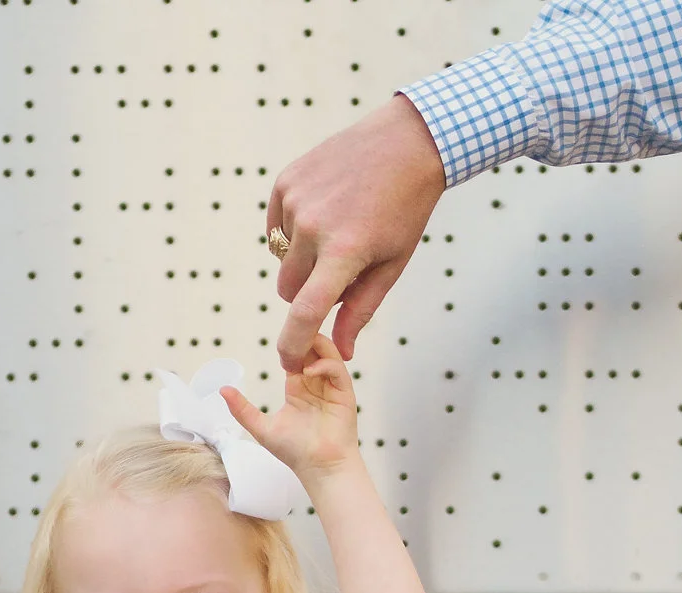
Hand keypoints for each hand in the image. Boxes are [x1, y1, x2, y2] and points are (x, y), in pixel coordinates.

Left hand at [221, 335, 360, 485]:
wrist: (320, 468)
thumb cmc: (295, 453)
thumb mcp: (262, 428)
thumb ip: (242, 410)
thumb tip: (222, 390)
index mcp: (298, 388)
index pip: (295, 355)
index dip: (288, 344)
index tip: (278, 340)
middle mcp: (316, 384)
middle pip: (313, 348)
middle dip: (303, 337)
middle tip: (291, 332)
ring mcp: (332, 387)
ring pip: (327, 353)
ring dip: (315, 346)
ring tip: (300, 348)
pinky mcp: (344, 394)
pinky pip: (337, 369)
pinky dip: (325, 364)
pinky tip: (309, 371)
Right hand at [268, 94, 446, 370]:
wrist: (404, 141)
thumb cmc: (404, 208)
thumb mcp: (391, 264)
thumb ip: (361, 310)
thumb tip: (342, 351)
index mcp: (344, 251)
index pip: (306, 312)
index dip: (293, 344)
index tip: (289, 363)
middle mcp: (312, 226)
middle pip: (289, 290)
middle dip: (308, 293)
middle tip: (341, 271)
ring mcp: (295, 200)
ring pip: (282, 260)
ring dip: (303, 259)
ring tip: (339, 230)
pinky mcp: (285, 181)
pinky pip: (276, 228)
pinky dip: (295, 232)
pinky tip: (325, 212)